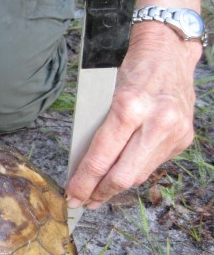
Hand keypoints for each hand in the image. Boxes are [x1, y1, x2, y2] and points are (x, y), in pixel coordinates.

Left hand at [65, 22, 200, 208]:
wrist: (169, 52)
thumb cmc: (130, 69)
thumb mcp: (102, 95)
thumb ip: (94, 130)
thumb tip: (79, 166)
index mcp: (129, 107)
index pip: (101, 158)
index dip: (83, 182)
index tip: (71, 194)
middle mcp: (156, 122)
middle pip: (122, 176)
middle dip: (98, 193)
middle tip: (81, 202)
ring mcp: (174, 132)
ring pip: (138, 175)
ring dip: (115, 188)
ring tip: (97, 195)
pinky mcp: (183, 138)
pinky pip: (151, 165)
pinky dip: (132, 173)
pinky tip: (119, 176)